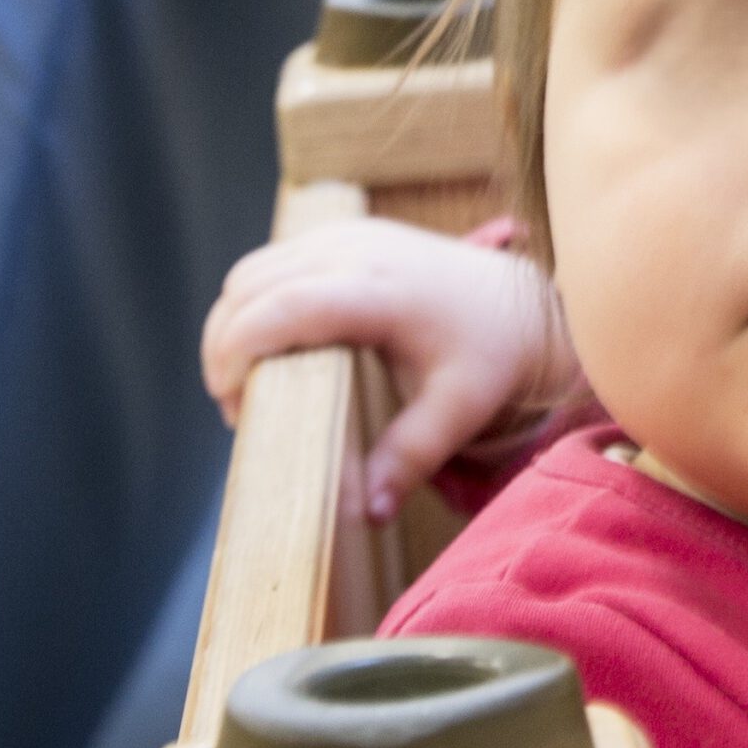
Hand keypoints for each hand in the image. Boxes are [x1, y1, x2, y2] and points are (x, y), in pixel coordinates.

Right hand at [201, 221, 573, 518]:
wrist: (523, 304)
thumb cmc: (491, 355)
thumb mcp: (459, 410)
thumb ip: (411, 457)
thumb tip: (369, 513)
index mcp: (383, 291)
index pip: (284, 305)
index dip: (238, 349)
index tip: (232, 404)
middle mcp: (358, 250)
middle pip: (248, 286)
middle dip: (224, 347)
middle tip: (242, 410)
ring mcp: (348, 235)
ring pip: (250, 272)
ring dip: (234, 324)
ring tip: (254, 385)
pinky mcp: (344, 234)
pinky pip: (272, 264)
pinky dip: (255, 304)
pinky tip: (275, 350)